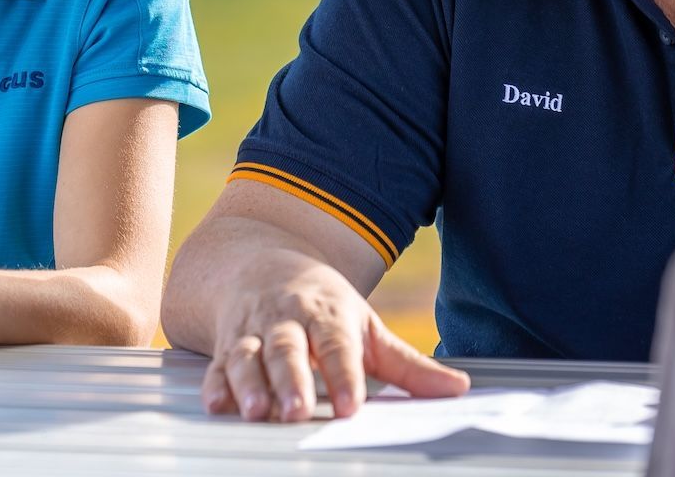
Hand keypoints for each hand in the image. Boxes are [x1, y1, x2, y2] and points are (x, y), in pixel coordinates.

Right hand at [200, 258, 467, 422]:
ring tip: (256, 412)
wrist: (261, 263)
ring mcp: (252, 331)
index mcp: (327, 315)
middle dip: (291, 380)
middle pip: (287, 350)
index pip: (337, 346)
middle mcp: (287, 321)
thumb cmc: (324, 305)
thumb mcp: (366, 325)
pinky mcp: (224, 344)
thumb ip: (408, 364)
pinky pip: (217, 365)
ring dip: (249, 384)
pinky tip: (217, 405)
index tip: (353, 405)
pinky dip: (215, 384)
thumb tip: (459, 389)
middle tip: (297, 410)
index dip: (345, 375)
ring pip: (247, 356)